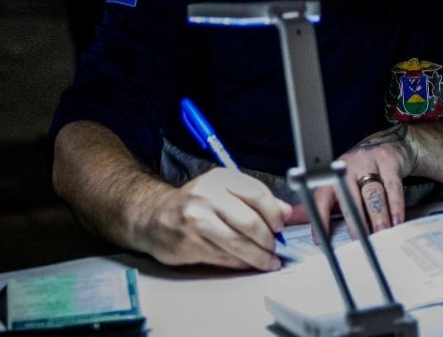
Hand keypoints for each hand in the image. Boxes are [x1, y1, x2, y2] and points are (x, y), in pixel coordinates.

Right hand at [142, 168, 291, 271]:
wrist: (154, 217)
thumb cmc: (195, 204)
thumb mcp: (224, 191)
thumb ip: (256, 199)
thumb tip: (289, 212)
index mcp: (221, 179)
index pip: (258, 194)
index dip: (275, 213)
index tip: (281, 225)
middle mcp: (208, 196)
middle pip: (251, 222)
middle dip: (268, 240)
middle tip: (275, 247)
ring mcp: (197, 220)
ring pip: (239, 244)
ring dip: (259, 257)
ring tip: (268, 261)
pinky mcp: (190, 244)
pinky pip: (224, 257)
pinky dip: (241, 264)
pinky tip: (248, 264)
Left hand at [312, 125, 416, 239]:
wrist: (387, 145)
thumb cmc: (360, 173)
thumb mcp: (342, 187)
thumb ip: (326, 205)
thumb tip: (304, 220)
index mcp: (333, 176)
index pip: (322, 198)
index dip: (320, 219)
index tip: (322, 240)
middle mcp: (348, 167)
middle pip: (349, 196)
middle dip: (355, 220)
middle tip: (359, 240)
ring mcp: (369, 162)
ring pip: (372, 192)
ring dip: (377, 215)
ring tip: (381, 233)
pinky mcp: (389, 162)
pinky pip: (392, 186)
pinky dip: (395, 205)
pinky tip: (397, 220)